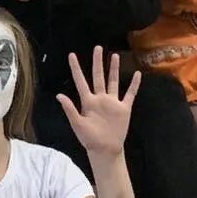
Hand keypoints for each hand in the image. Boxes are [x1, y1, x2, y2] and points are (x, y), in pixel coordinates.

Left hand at [56, 47, 140, 164]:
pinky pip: (130, 94)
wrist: (105, 150)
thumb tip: (59, 95)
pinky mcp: (124, 108)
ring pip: (113, 82)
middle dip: (97, 62)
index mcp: (87, 101)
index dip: (76, 68)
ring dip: (114, 69)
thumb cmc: (89, 139)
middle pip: (98, 76)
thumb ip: (70, 109)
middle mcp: (100, 98)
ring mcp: (112, 102)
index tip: (72, 55)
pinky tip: (137, 74)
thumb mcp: (77, 124)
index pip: (81, 81)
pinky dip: (134, 85)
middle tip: (98, 47)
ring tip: (114, 56)